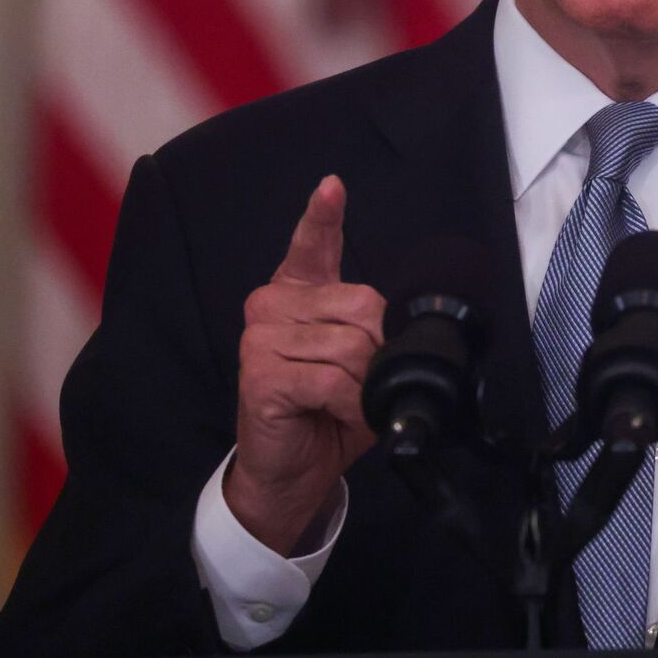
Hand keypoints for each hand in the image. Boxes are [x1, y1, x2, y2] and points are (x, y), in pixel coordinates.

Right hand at [224, 175, 385, 554]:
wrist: (293, 470)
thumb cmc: (328, 412)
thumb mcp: (360, 362)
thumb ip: (372, 328)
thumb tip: (397, 318)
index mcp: (298, 293)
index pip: (311, 244)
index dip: (323, 216)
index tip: (332, 187)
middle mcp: (272, 305)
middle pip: (361, 305)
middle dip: (379, 352)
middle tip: (361, 384)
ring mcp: (260, 337)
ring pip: (350, 345)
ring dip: (364, 386)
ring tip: (347, 404)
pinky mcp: (260, 374)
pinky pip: (331, 378)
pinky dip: (350, 404)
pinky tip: (339, 415)